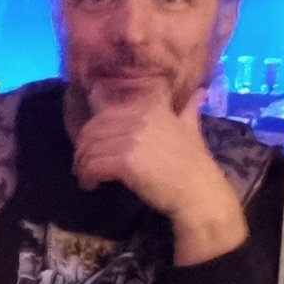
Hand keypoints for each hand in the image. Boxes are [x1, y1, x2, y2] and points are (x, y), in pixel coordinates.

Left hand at [72, 85, 247, 264]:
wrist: (199, 191)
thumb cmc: (195, 163)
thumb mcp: (192, 128)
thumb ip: (190, 109)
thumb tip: (201, 92)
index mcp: (149, 108)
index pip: (105, 112)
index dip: (92, 129)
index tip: (92, 144)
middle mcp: (138, 118)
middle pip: (92, 130)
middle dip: (83, 148)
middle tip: (83, 164)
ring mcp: (131, 139)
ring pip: (90, 148)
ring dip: (82, 165)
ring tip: (85, 177)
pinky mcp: (125, 161)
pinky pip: (93, 165)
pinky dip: (87, 176)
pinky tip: (91, 185)